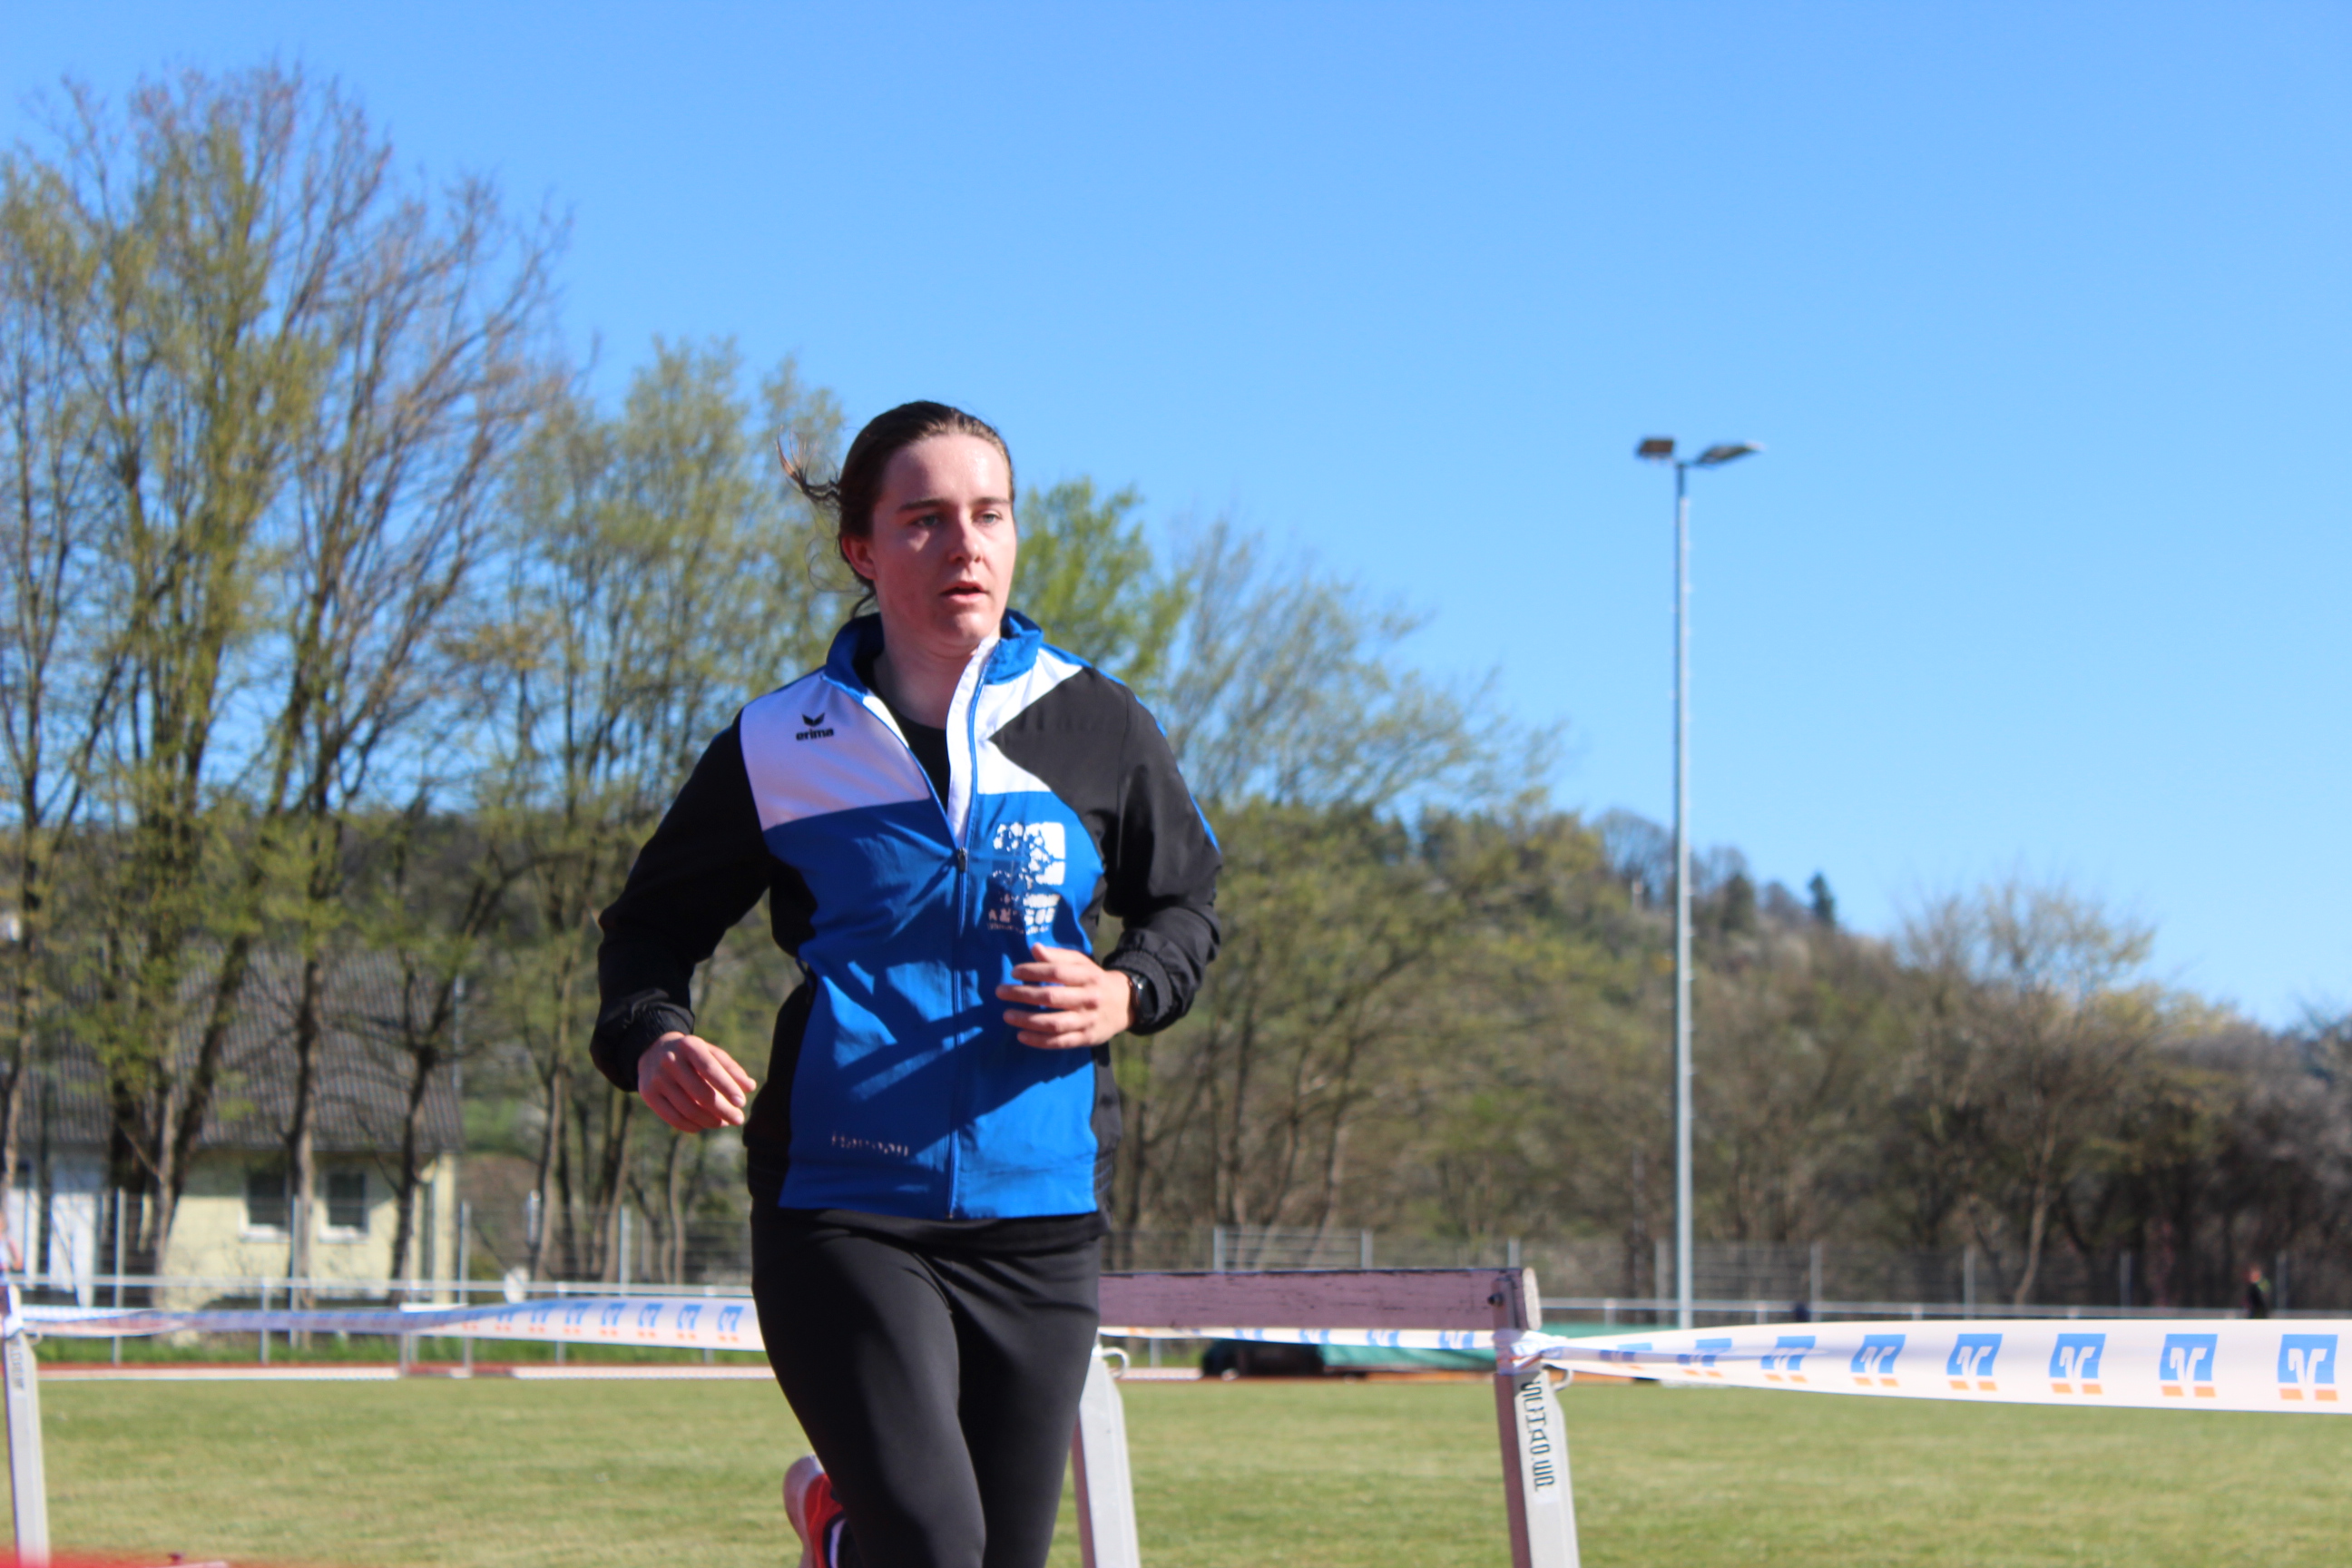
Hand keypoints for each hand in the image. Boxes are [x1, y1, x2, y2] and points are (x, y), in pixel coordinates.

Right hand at [638, 1031, 757, 1132]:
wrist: (653, 1050)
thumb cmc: (691, 1054)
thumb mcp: (710, 1052)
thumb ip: (730, 1068)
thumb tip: (750, 1087)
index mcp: (689, 1046)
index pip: (710, 1069)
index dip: (727, 1087)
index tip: (741, 1102)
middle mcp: (670, 1060)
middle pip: (700, 1093)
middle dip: (723, 1110)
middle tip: (738, 1119)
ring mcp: (657, 1078)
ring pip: (687, 1109)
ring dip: (709, 1121)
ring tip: (724, 1123)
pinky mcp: (648, 1094)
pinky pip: (672, 1117)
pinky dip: (691, 1126)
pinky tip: (703, 1126)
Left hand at [996, 942, 1134, 1049]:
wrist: (1125, 1004)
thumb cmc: (1094, 980)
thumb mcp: (1081, 964)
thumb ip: (1058, 957)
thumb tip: (1034, 948)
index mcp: (1088, 976)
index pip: (1056, 972)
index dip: (1033, 971)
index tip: (1014, 972)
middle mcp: (1089, 998)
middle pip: (1051, 997)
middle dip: (1022, 994)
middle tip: (1000, 992)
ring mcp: (1087, 1021)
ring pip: (1054, 1023)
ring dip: (1027, 1020)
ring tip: (1007, 1015)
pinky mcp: (1086, 1038)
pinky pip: (1059, 1042)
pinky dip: (1039, 1041)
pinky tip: (1021, 1036)